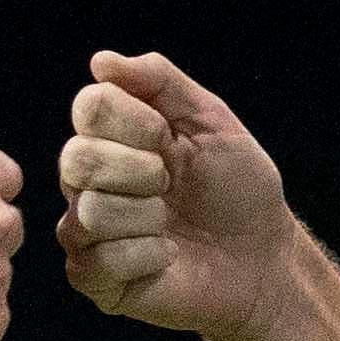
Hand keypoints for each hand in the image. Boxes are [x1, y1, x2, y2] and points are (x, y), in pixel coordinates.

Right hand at [54, 50, 303, 339]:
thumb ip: (159, 81)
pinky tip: (166, 257)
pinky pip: (101, 260)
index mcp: (109, 136)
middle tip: (171, 184)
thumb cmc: (237, 189)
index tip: (170, 139)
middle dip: (140, 169)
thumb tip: (100, 61)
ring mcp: (86, 231)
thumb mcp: (210, 119)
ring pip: (90, 210)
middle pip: (77, 158)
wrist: (262, 257)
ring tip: (169, 223)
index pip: (90, 107)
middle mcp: (86, 180)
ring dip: (148, 216)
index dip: (137, 121)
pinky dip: (148, 255)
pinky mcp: (95, 279)